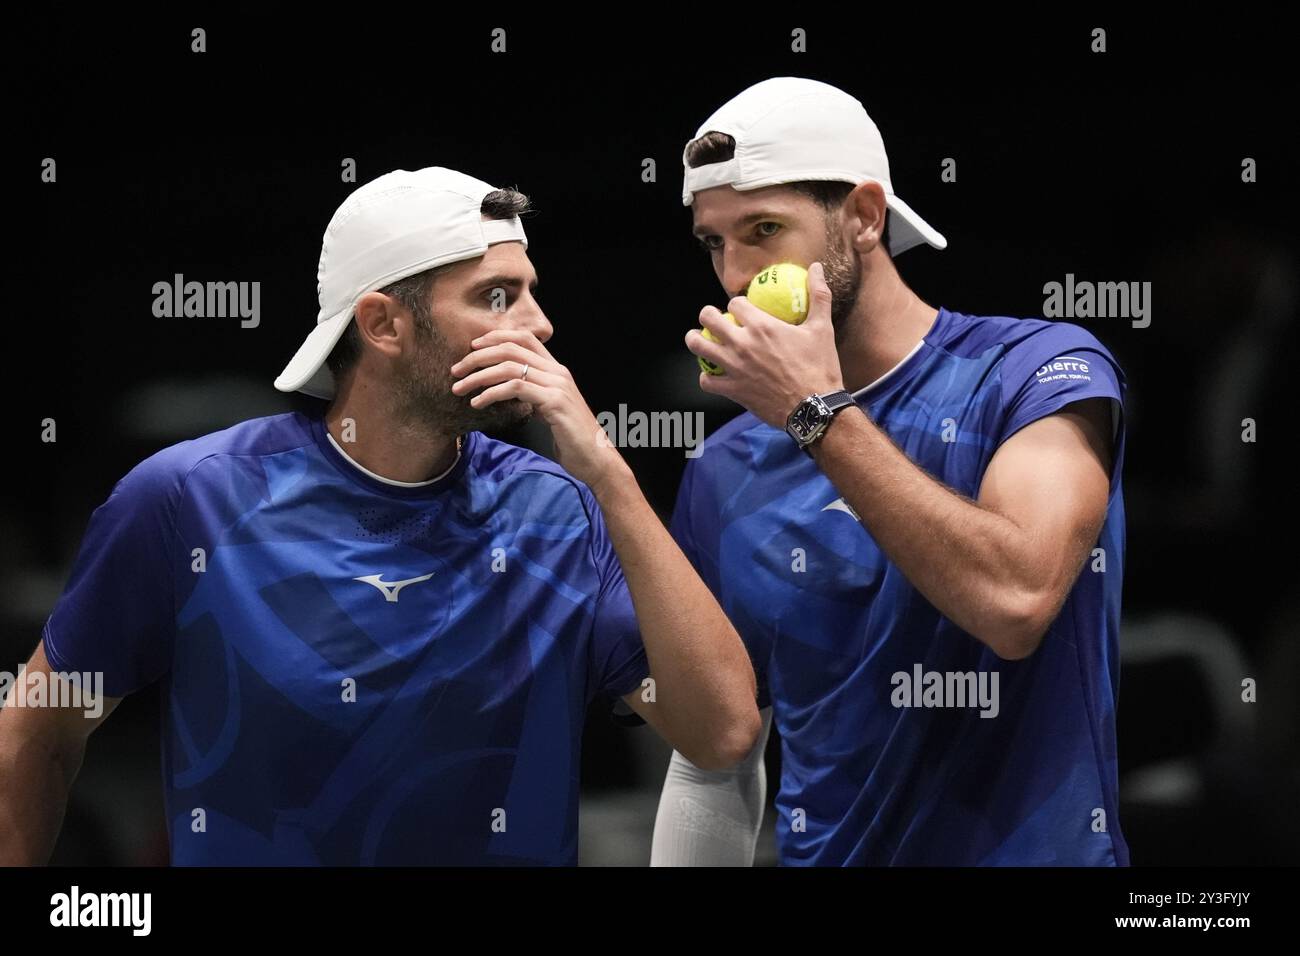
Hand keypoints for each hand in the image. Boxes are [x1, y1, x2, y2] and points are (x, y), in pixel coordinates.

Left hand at [450, 329, 629, 491]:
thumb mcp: (549, 410)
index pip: (523, 338)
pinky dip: (491, 393)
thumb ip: (533, 395)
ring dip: (478, 376)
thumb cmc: (571, 438)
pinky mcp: (553, 402)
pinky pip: (515, 388)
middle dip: (478, 357)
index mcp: (556, 370)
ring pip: (509, 366)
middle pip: (511, 348)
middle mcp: (557, 372)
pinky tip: (478, 403)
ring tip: (460, 389)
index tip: (471, 349)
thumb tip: (509, 390)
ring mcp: (557, 385)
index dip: (495, 338)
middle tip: (456, 370)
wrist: (596, 458)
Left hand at [685, 261, 844, 428]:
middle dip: (707, 315)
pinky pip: (706, 381)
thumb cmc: (819, 367)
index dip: (736, 304)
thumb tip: (817, 267)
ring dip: (696, 340)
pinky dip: (706, 377)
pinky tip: (712, 374)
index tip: (740, 309)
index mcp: (761, 325)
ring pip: (699, 347)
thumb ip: (818, 295)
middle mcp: (742, 343)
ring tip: (699, 339)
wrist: (813, 407)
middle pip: (709, 319)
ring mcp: (734, 367)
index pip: (734, 303)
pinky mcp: (732, 390)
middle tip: (713, 319)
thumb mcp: (822, 328)